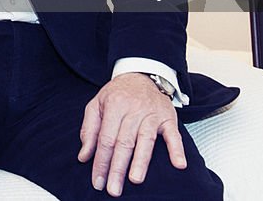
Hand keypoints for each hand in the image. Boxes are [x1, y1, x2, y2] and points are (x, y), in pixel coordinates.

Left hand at [77, 72, 184, 196]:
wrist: (141, 74)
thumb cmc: (117, 94)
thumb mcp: (97, 105)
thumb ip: (89, 130)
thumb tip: (83, 156)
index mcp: (114, 107)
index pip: (105, 139)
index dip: (101, 162)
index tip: (97, 181)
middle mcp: (133, 110)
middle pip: (124, 143)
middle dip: (117, 168)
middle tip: (113, 189)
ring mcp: (152, 114)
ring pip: (145, 141)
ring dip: (141, 161)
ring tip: (135, 180)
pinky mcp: (168, 117)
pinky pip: (173, 135)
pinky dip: (177, 150)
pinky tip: (179, 164)